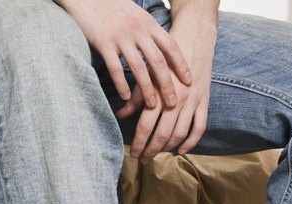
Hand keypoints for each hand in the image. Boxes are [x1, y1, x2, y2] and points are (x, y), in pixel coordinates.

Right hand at [57, 0, 192, 108]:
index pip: (170, 45)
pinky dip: (122, 84)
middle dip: (167, 84)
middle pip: (158, 61)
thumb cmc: (110, 6)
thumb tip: (160, 45)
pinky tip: (125, 97)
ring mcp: (120, 36)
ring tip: (152, 105)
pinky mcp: (103, 42)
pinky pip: (115, 68)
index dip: (181, 64)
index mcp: (147, 22)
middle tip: (174, 102)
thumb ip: (147, 28)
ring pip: (138, 67)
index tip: (188, 81)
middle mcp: (137, 29)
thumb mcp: (135, 13)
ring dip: (147, 89)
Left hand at [119, 6, 217, 161]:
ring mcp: (193, 102)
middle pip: (162, 134)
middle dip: (151, 150)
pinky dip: (191, 142)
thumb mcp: (147, 74)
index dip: (139, 142)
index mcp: (159, 92)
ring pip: (180, 134)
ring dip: (167, 148)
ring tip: (157, 155)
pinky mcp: (204, 101)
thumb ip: (135, 96)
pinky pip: (200, 127)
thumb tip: (120, 115)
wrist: (194, 40)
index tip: (133, 153)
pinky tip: (180, 150)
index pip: (145, 125)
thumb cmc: (165, 58)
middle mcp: (177, 99)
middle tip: (143, 159)